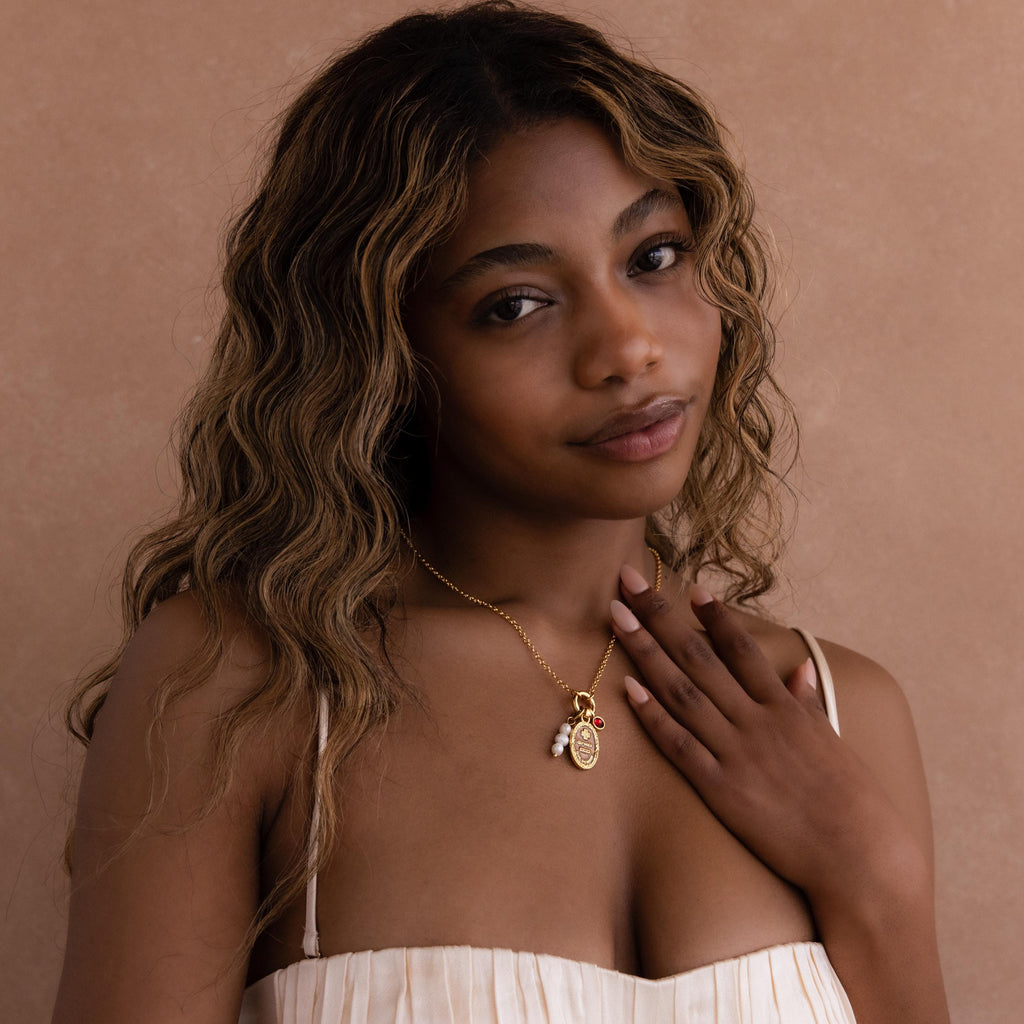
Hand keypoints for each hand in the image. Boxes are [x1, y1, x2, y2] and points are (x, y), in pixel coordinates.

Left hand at [610, 569, 924, 910]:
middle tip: (629, 580)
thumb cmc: (852, 799)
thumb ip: (807, 702)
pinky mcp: (720, 789)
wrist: (858, 856)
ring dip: (645, 651)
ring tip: (617, 618)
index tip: (692, 588)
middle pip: (698, 657)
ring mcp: (735, 753)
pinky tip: (628, 688)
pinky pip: (678, 745)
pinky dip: (653, 715)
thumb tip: (798, 670)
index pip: (742, 649)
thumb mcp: (832, 740)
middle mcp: (756, 721)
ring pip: (680, 691)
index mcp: (785, 707)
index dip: (716, 617)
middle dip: (660, 615)